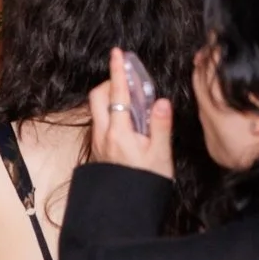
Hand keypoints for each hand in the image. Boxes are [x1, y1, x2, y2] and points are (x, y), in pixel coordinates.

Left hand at [86, 48, 174, 178]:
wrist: (125, 206)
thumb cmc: (145, 182)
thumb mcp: (160, 155)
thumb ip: (160, 126)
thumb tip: (161, 101)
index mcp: (118, 132)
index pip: (117, 95)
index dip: (118, 72)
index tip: (117, 53)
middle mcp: (102, 134)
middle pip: (97, 96)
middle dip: (111, 82)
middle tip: (129, 78)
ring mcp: (97, 140)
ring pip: (97, 108)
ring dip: (111, 96)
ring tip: (133, 96)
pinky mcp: (97, 147)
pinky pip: (100, 120)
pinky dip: (111, 110)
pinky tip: (128, 116)